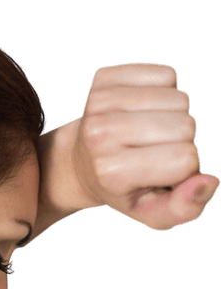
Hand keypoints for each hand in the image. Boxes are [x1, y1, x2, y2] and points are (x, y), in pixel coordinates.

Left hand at [45, 63, 219, 231]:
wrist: (81, 165)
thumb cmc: (125, 191)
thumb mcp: (152, 214)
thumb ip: (185, 209)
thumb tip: (210, 182)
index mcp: (112, 173)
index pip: (186, 159)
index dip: (186, 169)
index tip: (162, 175)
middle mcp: (101, 134)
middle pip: (187, 125)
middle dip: (182, 142)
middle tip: (154, 153)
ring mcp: (100, 102)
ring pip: (180, 98)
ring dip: (173, 117)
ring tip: (148, 134)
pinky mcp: (105, 78)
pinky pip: (167, 74)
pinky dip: (165, 92)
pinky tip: (143, 112)